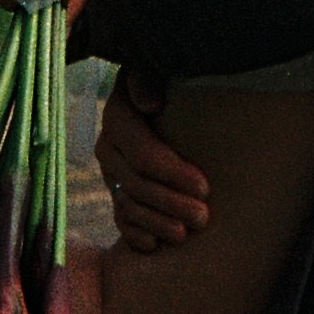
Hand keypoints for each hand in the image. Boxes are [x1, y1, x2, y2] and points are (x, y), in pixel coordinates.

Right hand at [95, 72, 210, 253]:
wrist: (162, 92)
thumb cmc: (170, 79)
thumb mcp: (156, 68)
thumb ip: (148, 79)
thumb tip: (150, 102)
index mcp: (118, 116)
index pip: (143, 154)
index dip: (173, 173)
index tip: (205, 186)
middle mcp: (108, 147)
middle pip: (137, 184)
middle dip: (171, 203)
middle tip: (203, 217)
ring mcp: (110, 172)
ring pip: (129, 205)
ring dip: (157, 223)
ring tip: (184, 235)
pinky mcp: (116, 191)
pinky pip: (120, 218)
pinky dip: (135, 234)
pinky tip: (153, 245)